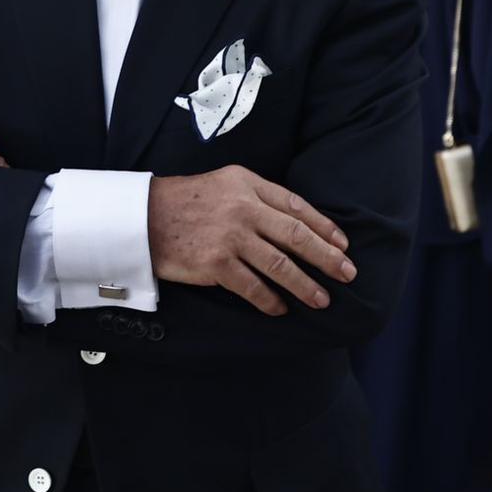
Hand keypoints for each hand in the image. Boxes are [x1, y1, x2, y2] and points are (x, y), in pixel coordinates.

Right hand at [146, 166, 354, 316]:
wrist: (143, 217)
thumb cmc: (186, 201)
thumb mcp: (225, 183)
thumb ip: (258, 196)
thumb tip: (296, 224)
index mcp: (247, 184)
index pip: (296, 206)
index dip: (324, 227)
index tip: (343, 245)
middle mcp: (242, 208)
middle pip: (296, 236)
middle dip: (326, 257)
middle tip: (347, 273)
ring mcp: (229, 237)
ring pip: (279, 265)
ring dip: (305, 285)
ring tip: (322, 299)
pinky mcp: (214, 264)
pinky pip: (252, 287)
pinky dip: (270, 300)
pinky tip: (281, 309)